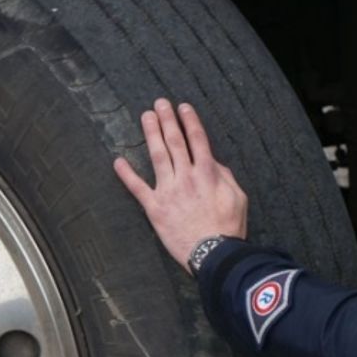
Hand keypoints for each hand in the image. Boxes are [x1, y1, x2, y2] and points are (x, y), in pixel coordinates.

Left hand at [113, 99, 247, 272]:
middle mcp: (187, 177)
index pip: (198, 141)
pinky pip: (137, 188)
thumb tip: (215, 163)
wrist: (213, 252)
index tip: (183, 108)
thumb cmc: (229, 226)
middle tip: (160, 103)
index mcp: (208, 174)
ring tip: (146, 117)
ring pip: (158, 156)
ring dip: (151, 134)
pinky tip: (118, 161)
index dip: (190, 122)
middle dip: (168, 120)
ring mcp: (169, 191)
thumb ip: (226, 177)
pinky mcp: (155, 207)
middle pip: (175, 142)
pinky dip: (126, 175)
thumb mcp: (238, 198)